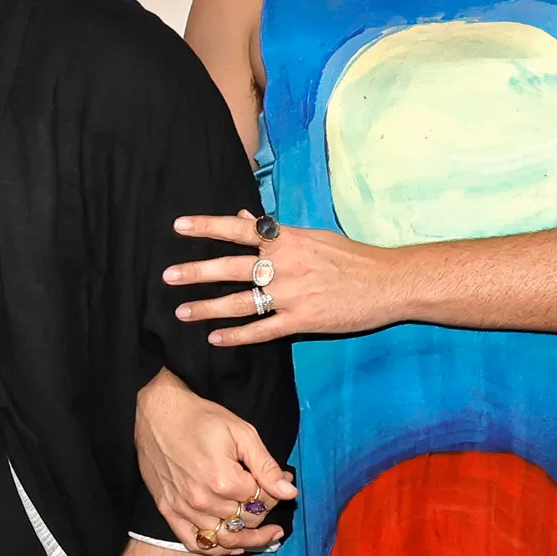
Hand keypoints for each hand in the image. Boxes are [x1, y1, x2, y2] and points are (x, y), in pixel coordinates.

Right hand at [133, 366, 293, 555]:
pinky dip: (216, 548)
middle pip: (246, 521)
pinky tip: (232, 544)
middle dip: (263, 511)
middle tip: (269, 500)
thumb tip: (289, 492)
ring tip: (266, 534)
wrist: (158, 413)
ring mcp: (183, 508)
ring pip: (225, 538)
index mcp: (224, 480)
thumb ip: (266, 466)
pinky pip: (195, 542)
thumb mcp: (242, 433)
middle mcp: (203, 500)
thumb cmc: (201, 418)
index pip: (262, 501)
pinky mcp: (168, 510)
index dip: (274, 494)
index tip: (277, 483)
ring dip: (248, 537)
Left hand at [167, 210, 389, 345]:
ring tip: (182, 312)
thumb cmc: (351, 257)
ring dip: (208, 308)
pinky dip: (237, 335)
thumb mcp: (313, 236)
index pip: (239, 228)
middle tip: (167, 276)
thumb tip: (248, 217)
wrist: (388, 282)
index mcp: (286, 240)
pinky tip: (215, 338)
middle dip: (196, 272)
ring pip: (241, 302)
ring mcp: (292, 294)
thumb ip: (277, 231)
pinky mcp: (302, 320)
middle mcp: (284, 265)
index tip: (179, 226)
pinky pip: (263, 330)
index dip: (208, 226)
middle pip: (231, 267)